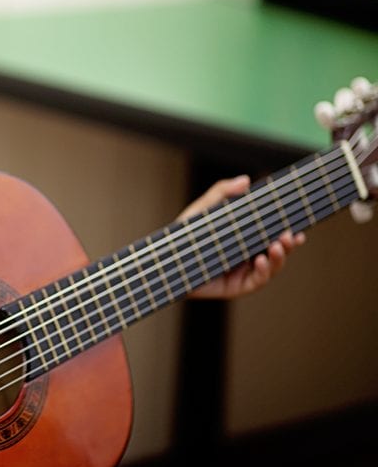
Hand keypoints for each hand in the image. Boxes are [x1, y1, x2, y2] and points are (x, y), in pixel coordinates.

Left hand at [181, 176, 305, 299]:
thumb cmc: (184, 234)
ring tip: (277, 246)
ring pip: (271, 267)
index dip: (289, 233)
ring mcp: (244, 272)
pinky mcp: (236, 286)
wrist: (166, 261)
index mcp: (245, 238)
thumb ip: (222, 193)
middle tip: (291, 235)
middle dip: (288, 245)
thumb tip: (245, 180)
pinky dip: (263, 271)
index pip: (273, 235)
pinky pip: (256, 281)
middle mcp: (248, 256)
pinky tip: (261, 261)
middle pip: (277, 252)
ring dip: (279, 257)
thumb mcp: (203, 210)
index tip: (300, 227)